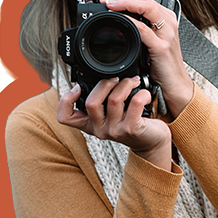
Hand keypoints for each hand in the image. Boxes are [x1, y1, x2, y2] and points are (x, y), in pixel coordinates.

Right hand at [57, 76, 172, 170]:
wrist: (151, 141)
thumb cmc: (132, 123)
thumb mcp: (110, 114)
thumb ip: (100, 100)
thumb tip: (96, 76)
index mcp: (90, 124)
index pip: (65, 117)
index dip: (66, 100)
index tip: (78, 87)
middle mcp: (99, 129)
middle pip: (91, 102)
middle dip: (104, 83)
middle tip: (116, 79)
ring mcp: (115, 131)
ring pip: (114, 99)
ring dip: (125, 84)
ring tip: (133, 82)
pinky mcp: (131, 129)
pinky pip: (135, 102)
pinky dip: (142, 93)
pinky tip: (145, 94)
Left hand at [102, 0, 193, 118]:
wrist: (175, 85)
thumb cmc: (162, 66)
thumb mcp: (151, 43)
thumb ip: (141, 31)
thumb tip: (121, 21)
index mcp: (165, 19)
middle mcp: (168, 23)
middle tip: (104, 0)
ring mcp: (167, 34)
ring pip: (146, 8)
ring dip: (125, 4)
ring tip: (109, 5)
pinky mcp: (162, 48)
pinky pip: (144, 30)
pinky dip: (131, 22)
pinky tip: (120, 20)